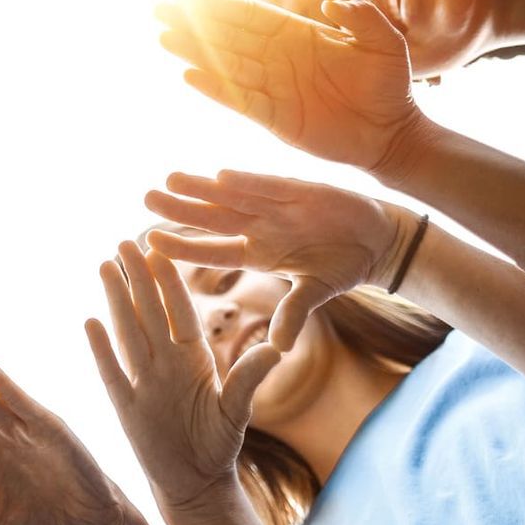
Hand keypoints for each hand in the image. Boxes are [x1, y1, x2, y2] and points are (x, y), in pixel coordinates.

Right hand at [87, 241, 280, 511]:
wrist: (196, 482)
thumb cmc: (218, 444)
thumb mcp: (237, 410)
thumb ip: (249, 378)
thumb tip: (275, 348)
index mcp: (193, 358)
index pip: (180, 312)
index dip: (169, 282)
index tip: (162, 250)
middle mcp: (166, 363)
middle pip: (148, 312)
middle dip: (137, 278)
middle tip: (125, 241)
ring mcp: (143, 381)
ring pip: (127, 332)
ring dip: (116, 300)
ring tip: (106, 266)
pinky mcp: (126, 405)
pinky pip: (111, 371)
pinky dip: (101, 348)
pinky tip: (90, 320)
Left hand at [145, 171, 421, 348]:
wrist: (377, 240)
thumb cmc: (343, 267)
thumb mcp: (316, 293)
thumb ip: (295, 313)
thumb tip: (279, 348)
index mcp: (259, 255)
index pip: (212, 251)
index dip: (183, 246)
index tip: (150, 242)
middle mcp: (260, 229)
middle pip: (213, 219)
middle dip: (181, 209)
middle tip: (146, 197)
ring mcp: (277, 208)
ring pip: (232, 197)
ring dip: (204, 188)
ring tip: (171, 178)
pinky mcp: (299, 191)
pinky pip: (268, 186)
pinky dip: (248, 183)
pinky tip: (221, 177)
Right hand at [157, 0, 421, 172]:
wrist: (392, 134)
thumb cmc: (389, 86)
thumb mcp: (383, 44)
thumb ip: (364, 19)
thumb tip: (337, 1)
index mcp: (298, 36)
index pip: (251, 16)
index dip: (221, 4)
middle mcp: (278, 59)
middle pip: (228, 37)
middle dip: (194, 23)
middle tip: (159, 8)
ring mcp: (273, 88)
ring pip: (226, 65)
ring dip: (196, 51)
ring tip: (165, 38)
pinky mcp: (275, 117)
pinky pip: (240, 100)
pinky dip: (216, 89)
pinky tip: (191, 76)